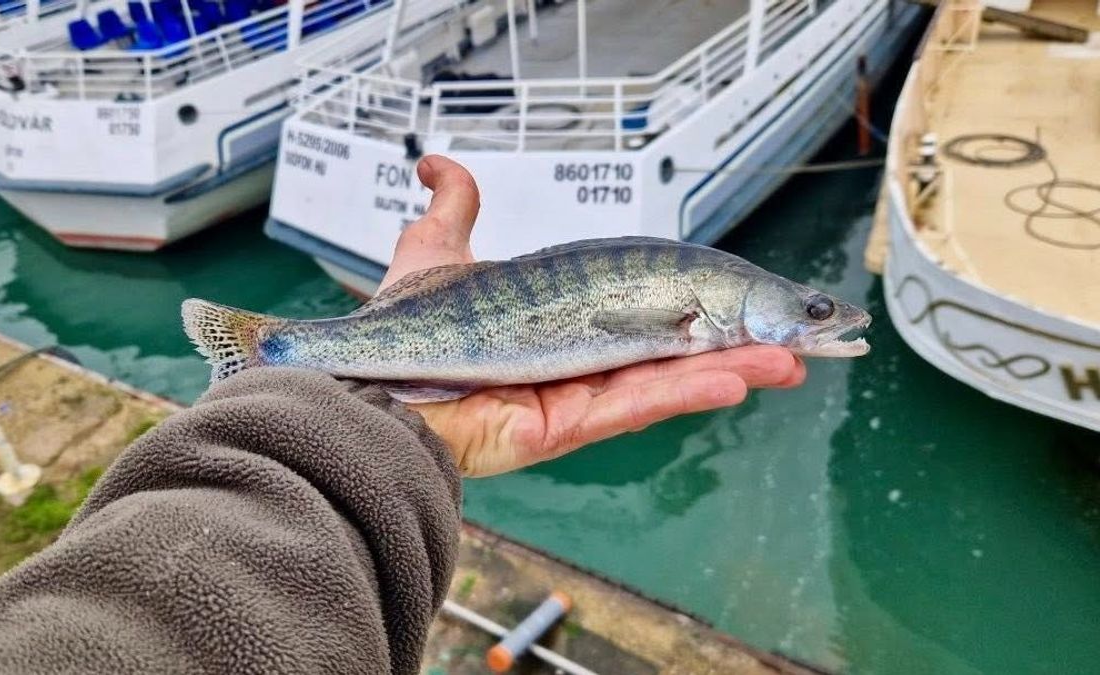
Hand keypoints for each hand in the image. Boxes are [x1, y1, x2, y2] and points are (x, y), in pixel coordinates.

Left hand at [383, 155, 805, 476]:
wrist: (368, 380)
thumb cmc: (402, 326)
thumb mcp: (433, 251)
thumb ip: (453, 210)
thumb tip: (439, 164)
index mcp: (560, 325)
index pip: (642, 310)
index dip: (694, 303)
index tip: (744, 296)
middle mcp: (573, 364)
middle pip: (669, 351)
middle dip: (733, 345)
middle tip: (795, 340)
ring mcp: (572, 398)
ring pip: (665, 380)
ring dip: (730, 370)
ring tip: (790, 361)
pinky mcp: (563, 426)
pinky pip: (634, 405)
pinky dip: (685, 391)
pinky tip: (737, 376)